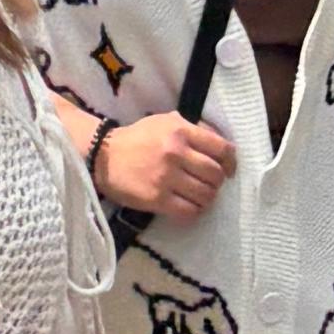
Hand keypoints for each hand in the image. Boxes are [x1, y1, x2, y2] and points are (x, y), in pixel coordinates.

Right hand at [94, 108, 235, 227]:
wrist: (103, 157)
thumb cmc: (137, 138)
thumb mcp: (164, 122)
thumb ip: (192, 129)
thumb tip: (219, 145)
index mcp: (180, 130)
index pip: (221, 148)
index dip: (231, 162)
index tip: (229, 169)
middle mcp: (176, 152)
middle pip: (216, 174)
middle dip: (217, 181)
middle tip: (209, 183)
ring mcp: (167, 177)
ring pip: (206, 195)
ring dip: (207, 198)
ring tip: (198, 195)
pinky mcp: (157, 199)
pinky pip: (190, 211)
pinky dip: (194, 211)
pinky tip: (188, 206)